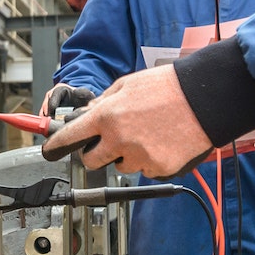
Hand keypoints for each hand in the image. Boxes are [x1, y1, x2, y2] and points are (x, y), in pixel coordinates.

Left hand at [42, 67, 211, 177]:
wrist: (204, 98)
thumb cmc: (167, 87)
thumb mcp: (127, 85)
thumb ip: (103, 103)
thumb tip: (87, 116)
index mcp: (107, 116)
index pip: (71, 137)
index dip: (57, 146)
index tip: (50, 151)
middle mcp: (119, 140)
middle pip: (92, 161)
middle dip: (96, 153)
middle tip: (110, 141)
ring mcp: (139, 157)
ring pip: (121, 165)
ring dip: (126, 155)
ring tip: (147, 133)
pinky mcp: (159, 168)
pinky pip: (145, 170)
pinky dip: (149, 160)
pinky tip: (161, 142)